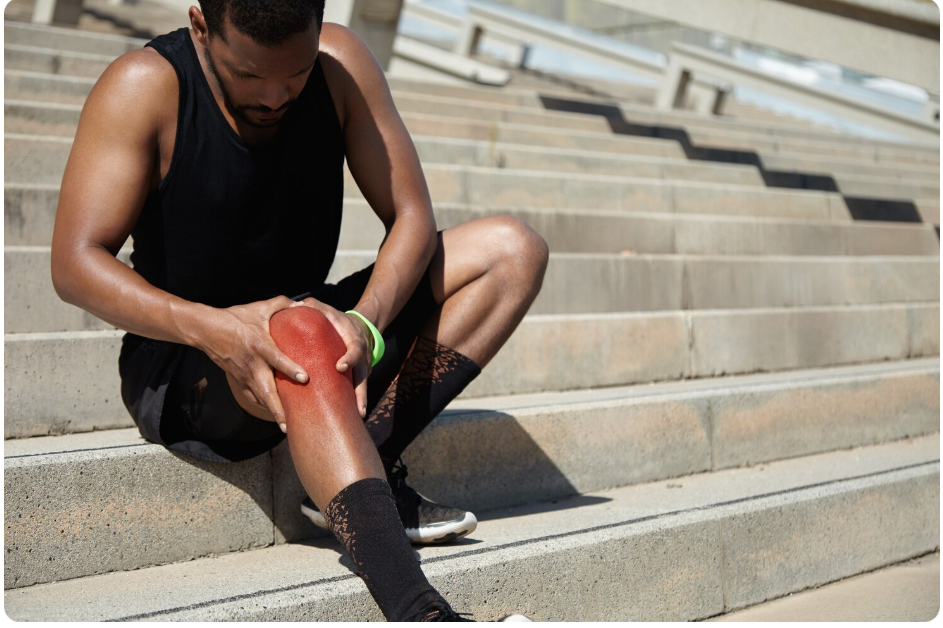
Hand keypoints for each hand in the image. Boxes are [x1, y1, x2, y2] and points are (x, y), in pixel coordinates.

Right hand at [197, 296, 308, 426]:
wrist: (206, 330)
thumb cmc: (235, 317)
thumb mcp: (259, 307)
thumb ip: (282, 304)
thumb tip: (303, 304)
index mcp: (259, 344)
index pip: (276, 358)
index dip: (290, 368)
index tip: (305, 378)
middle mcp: (252, 363)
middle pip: (266, 390)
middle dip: (278, 409)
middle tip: (291, 424)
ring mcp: (244, 375)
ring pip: (260, 398)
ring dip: (272, 413)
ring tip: (287, 427)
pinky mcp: (239, 380)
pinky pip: (252, 397)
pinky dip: (264, 406)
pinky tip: (276, 416)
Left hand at [288, 298, 373, 418]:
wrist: (360, 327)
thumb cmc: (337, 319)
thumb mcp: (328, 310)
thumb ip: (314, 307)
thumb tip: (296, 305)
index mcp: (355, 339)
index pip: (355, 348)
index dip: (350, 358)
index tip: (340, 367)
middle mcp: (363, 355)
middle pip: (364, 375)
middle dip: (360, 392)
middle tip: (357, 408)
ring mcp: (364, 368)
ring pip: (363, 386)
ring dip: (360, 402)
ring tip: (357, 417)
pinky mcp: (359, 377)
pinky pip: (357, 390)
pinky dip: (355, 403)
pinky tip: (350, 418)